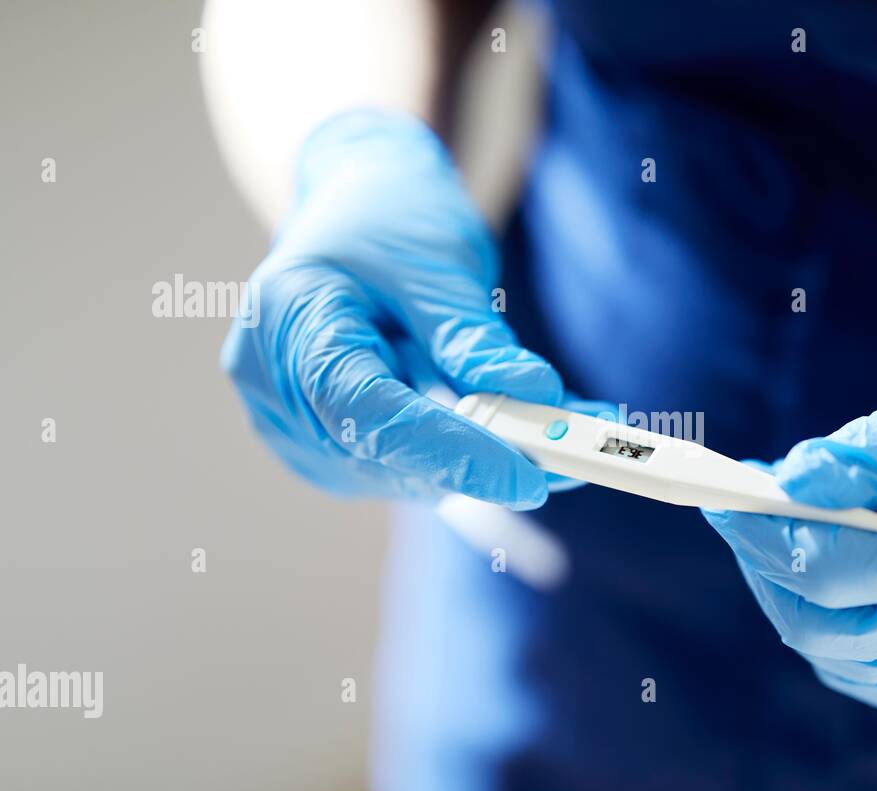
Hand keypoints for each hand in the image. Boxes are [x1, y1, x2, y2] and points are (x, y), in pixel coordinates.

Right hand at [222, 109, 562, 507]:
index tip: (524, 476)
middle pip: (382, 452)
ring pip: (398, 472)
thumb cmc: (390, 217)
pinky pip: (403, 466)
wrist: (357, 202)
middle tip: (573, 456)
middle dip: (483, 460)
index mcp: (291, 321)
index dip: (446, 451)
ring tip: (565, 438)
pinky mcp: (330, 442)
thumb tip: (537, 396)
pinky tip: (524, 439)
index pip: (367, 410)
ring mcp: (296, 422)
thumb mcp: (438, 263)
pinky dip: (466, 455)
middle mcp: (276, 385)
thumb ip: (475, 337)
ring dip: (484, 462)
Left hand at [704, 367, 876, 728]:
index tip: (723, 497)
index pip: (842, 568)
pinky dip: (837, 634)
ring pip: (842, 659)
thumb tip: (787, 479)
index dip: (768, 534)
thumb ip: (875, 452)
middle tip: (741, 514)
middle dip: (768, 568)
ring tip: (783, 539)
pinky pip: (876, 678)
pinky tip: (839, 584)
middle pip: (827, 624)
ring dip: (795, 601)